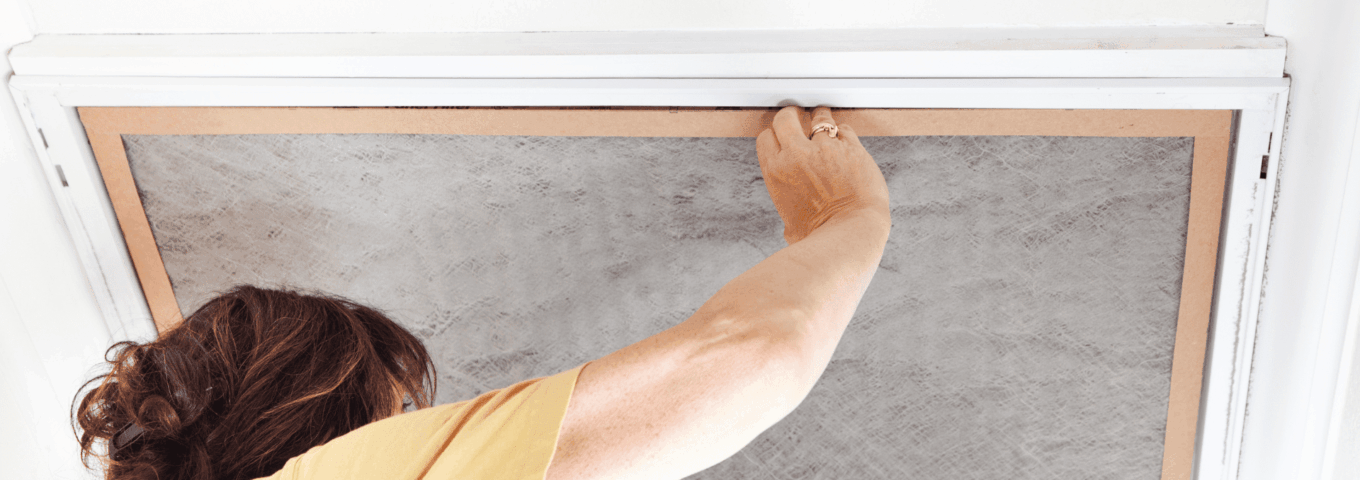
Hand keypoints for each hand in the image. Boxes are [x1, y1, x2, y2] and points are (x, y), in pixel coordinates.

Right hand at [757, 106, 890, 244]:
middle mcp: (797, 155)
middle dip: (791, 116)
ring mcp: (826, 149)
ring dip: (821, 118)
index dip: (773, 136)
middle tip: (797, 117)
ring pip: (820, 117)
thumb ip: (789, 213)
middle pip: (786, 118)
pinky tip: (845, 140)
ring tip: (823, 119)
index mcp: (776, 172)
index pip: (766, 138)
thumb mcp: (791, 225)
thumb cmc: (820, 236)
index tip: (780, 136)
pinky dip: (844, 133)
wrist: (850, 232)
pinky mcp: (851, 148)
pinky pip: (845, 129)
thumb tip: (792, 227)